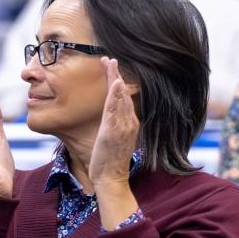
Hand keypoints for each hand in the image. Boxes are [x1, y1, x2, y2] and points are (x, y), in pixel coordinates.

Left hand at [89, 58, 139, 188]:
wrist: (112, 179)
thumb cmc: (111, 162)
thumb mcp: (114, 140)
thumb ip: (115, 126)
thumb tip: (113, 117)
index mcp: (129, 123)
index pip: (123, 98)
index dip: (117, 81)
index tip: (111, 67)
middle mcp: (129, 122)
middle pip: (122, 94)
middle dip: (116, 75)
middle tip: (109, 58)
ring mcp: (122, 126)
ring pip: (119, 98)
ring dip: (115, 79)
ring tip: (111, 63)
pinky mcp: (114, 132)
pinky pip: (115, 110)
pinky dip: (116, 96)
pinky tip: (116, 84)